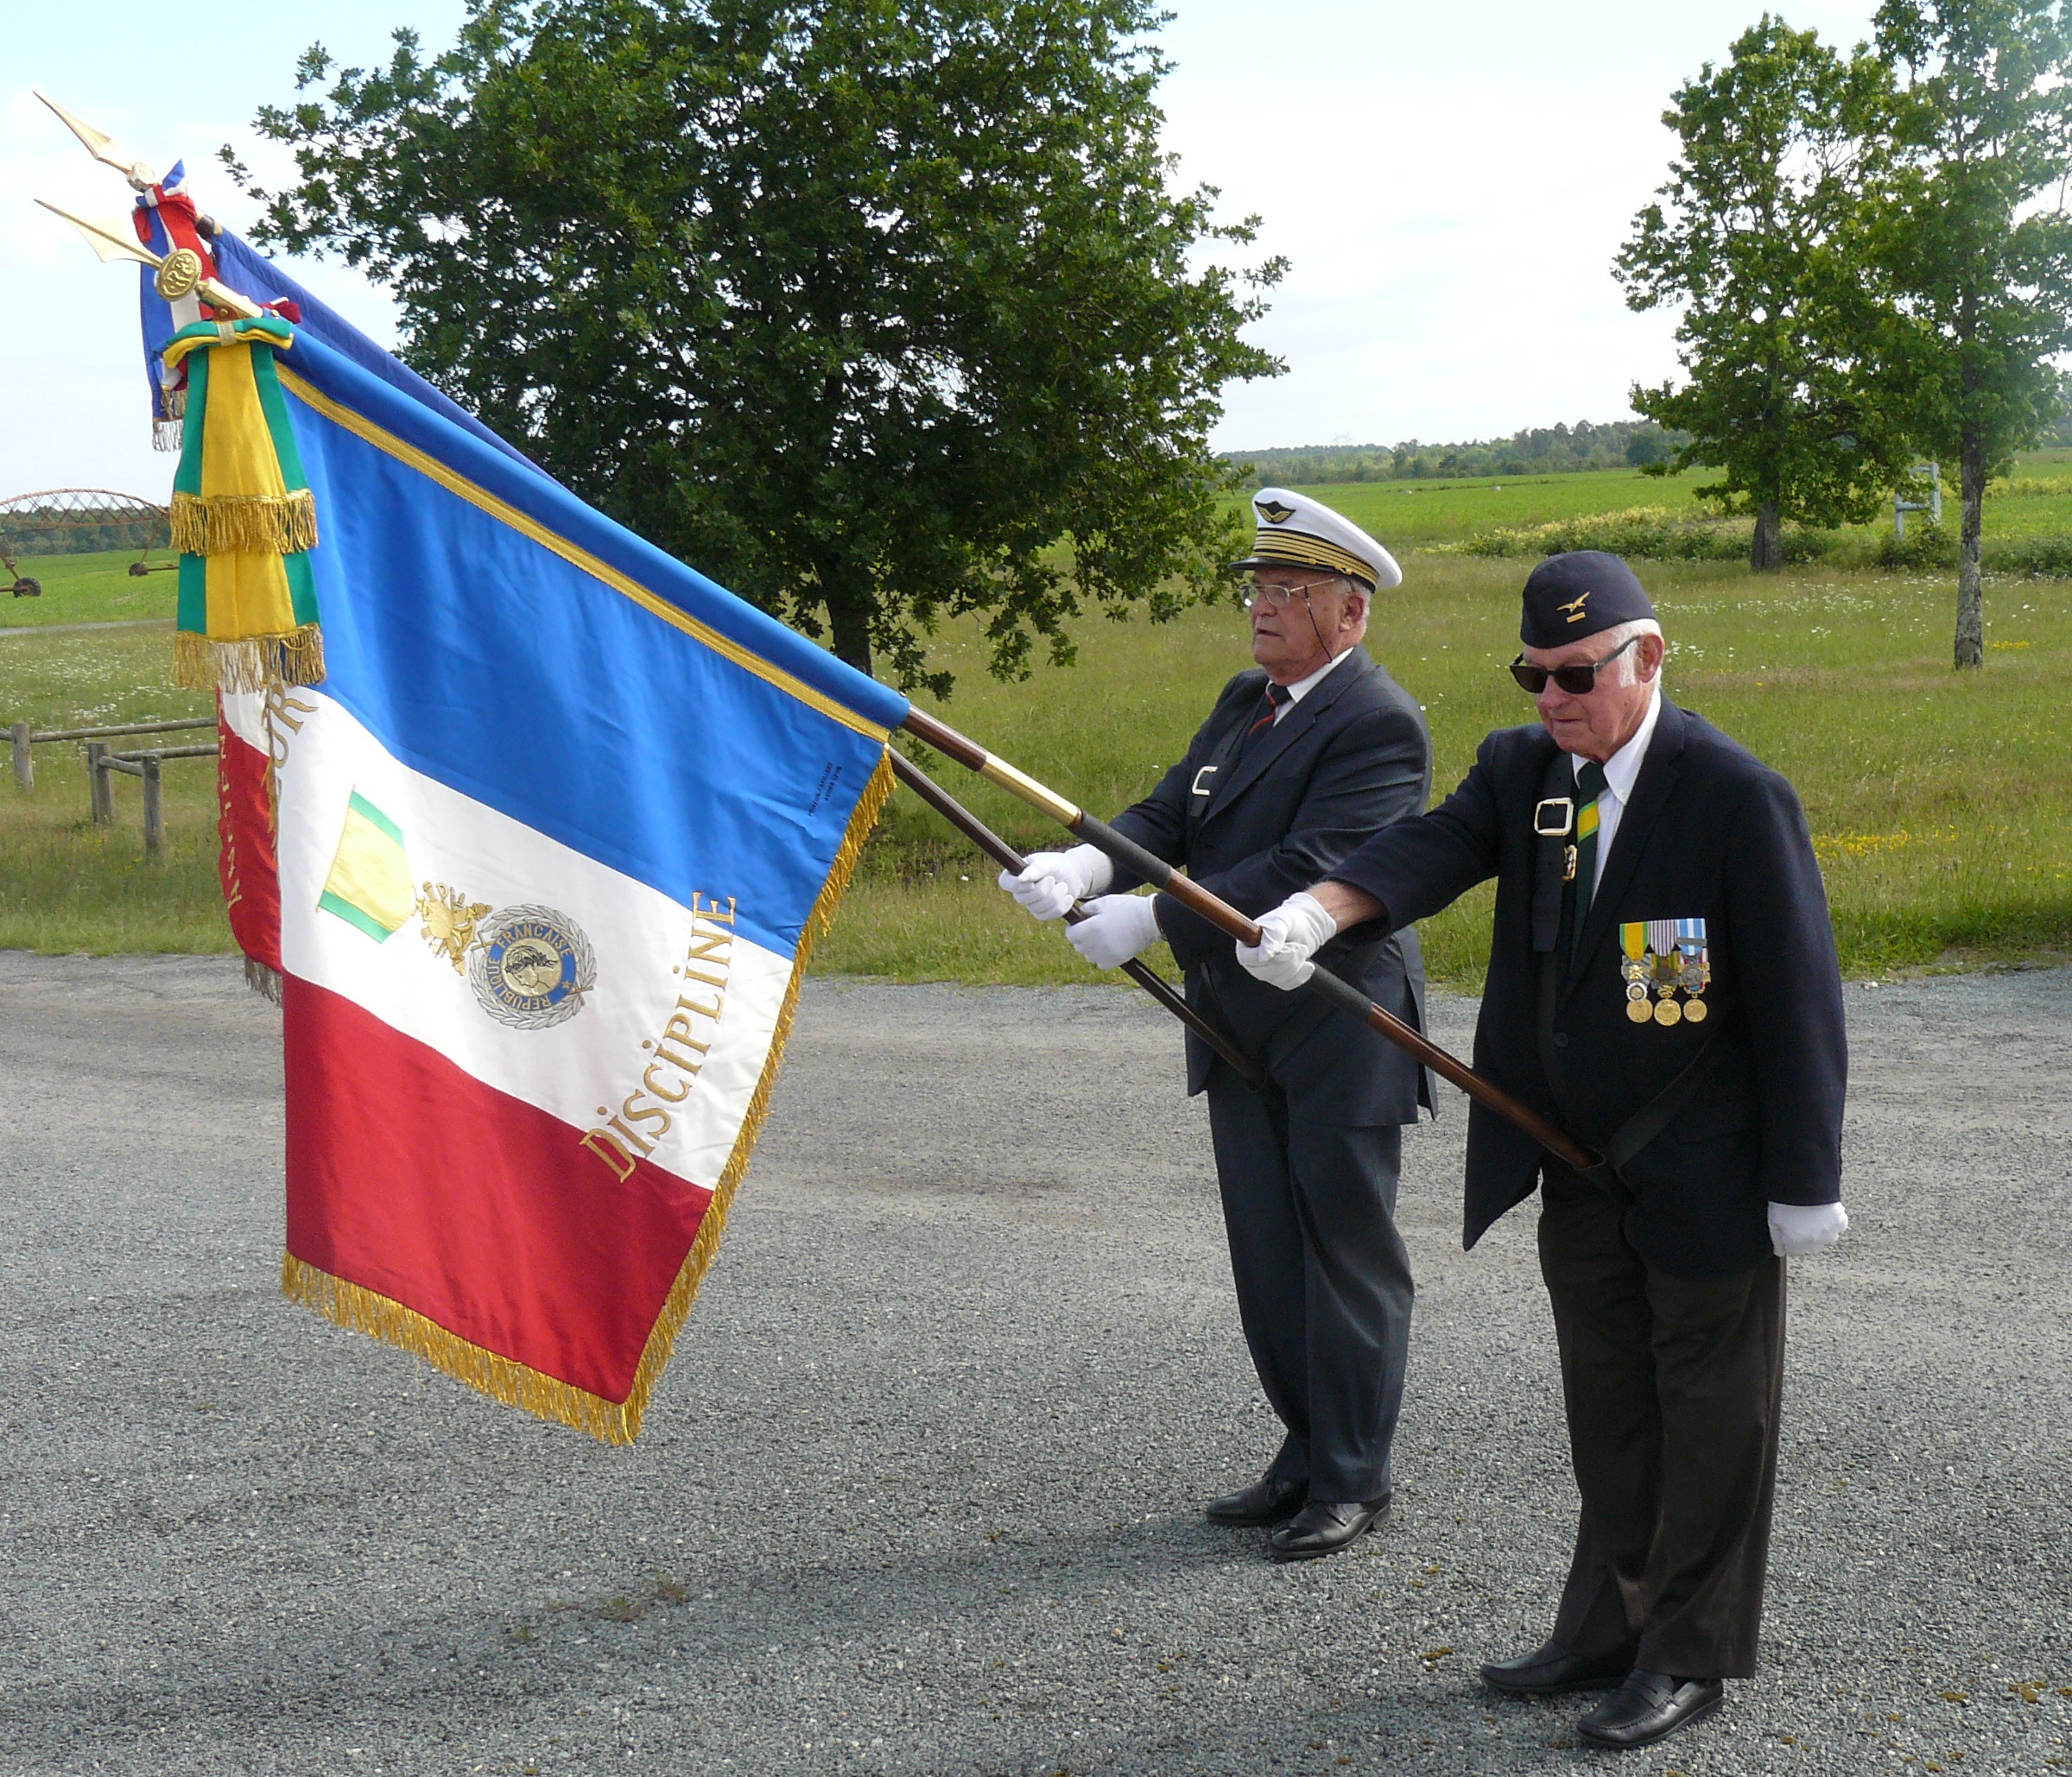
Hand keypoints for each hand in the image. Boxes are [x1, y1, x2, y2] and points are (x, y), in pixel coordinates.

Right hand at [997, 844, 1113, 920]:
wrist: (1074, 875)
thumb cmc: (1057, 865)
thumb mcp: (1048, 863)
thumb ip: (1036, 870)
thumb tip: (1021, 879)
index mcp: (1016, 873)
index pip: (1005, 882)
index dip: (1016, 886)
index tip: (1032, 883)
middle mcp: (1020, 891)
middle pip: (1022, 899)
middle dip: (1042, 890)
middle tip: (1053, 879)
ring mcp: (1030, 904)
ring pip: (1038, 908)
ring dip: (1055, 896)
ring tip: (1063, 885)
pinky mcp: (1042, 913)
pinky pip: (1048, 915)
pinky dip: (1062, 906)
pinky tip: (1068, 897)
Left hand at [1066, 894, 1162, 969]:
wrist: (1149, 920)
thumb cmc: (1126, 908)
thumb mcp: (1104, 902)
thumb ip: (1087, 909)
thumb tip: (1078, 915)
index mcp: (1090, 929)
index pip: (1070, 935)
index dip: (1074, 928)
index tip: (1080, 924)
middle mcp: (1095, 945)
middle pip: (1078, 946)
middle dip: (1082, 938)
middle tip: (1094, 929)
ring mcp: (1105, 955)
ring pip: (1088, 956)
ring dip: (1092, 948)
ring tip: (1103, 937)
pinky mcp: (1115, 962)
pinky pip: (1100, 963)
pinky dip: (1102, 957)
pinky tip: (1110, 946)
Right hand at [1234, 891, 1338, 990]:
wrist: (1306, 926)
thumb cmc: (1289, 920)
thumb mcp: (1280, 922)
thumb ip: (1272, 936)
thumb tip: (1263, 957)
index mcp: (1246, 944)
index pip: (1247, 959)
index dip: (1268, 957)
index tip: (1287, 947)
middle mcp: (1252, 960)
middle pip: (1262, 973)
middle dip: (1285, 961)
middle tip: (1297, 946)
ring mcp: (1266, 971)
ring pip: (1277, 979)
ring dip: (1295, 965)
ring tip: (1302, 949)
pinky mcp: (1279, 978)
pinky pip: (1288, 984)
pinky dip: (1301, 975)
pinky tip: (1308, 964)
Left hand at [1768, 1200, 1847, 1256]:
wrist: (1803, 1185)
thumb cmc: (1784, 1202)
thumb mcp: (1773, 1221)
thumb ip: (1776, 1240)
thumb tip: (1780, 1252)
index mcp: (1796, 1243)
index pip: (1794, 1252)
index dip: (1790, 1241)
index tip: (1789, 1231)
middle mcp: (1814, 1243)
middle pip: (1811, 1247)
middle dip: (1805, 1237)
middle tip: (1800, 1220)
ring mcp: (1829, 1234)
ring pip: (1827, 1238)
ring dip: (1821, 1231)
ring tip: (1812, 1215)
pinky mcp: (1840, 1222)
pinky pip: (1838, 1226)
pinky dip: (1834, 1221)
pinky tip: (1824, 1211)